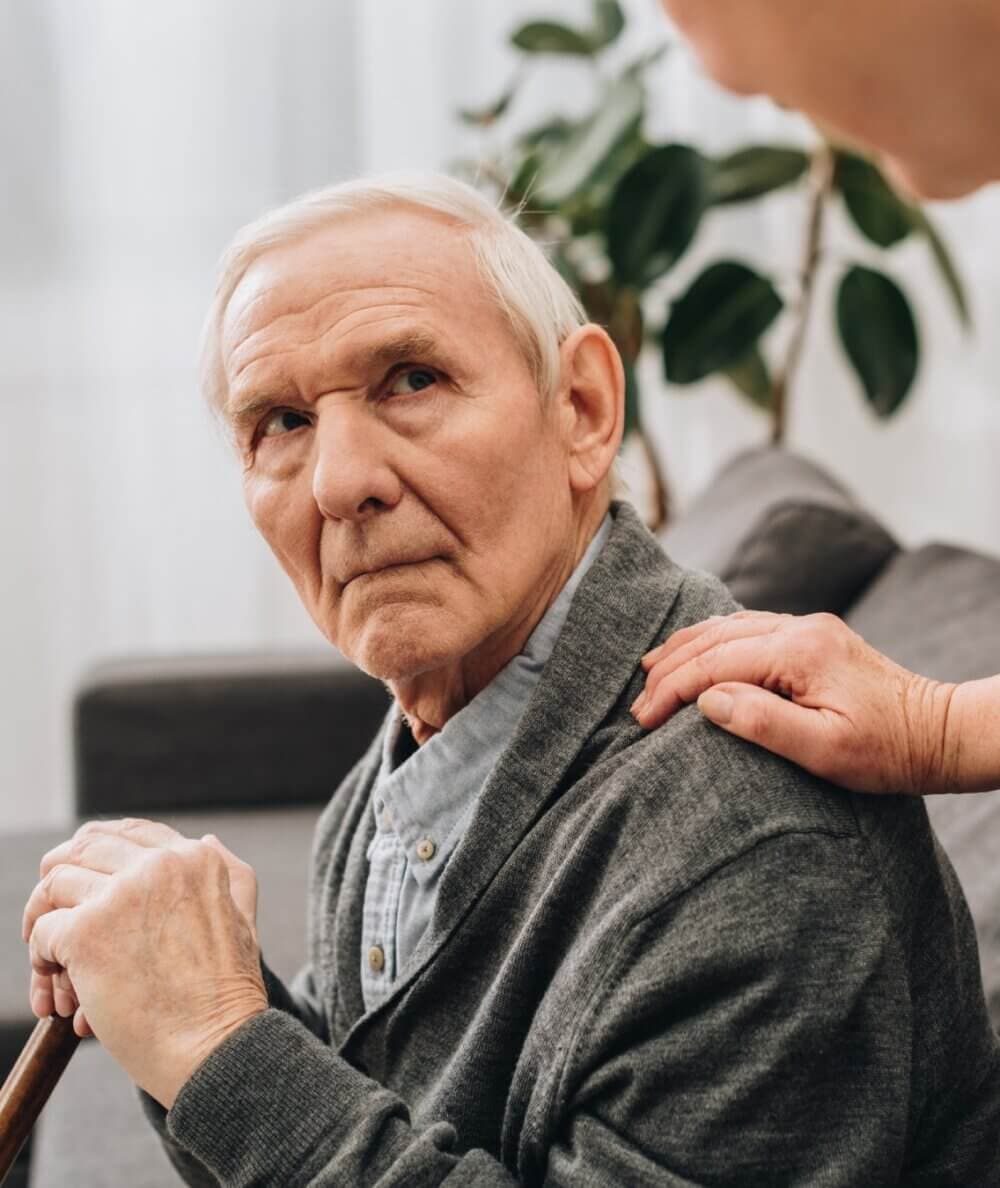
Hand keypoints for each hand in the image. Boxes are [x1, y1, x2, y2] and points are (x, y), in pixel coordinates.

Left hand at [23, 819, 266, 1107]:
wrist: (218, 1046)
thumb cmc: (229, 994)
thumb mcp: (242, 915)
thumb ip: (227, 871)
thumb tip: (206, 838)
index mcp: (195, 858)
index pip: (129, 831)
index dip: (95, 852)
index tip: (80, 882)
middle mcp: (158, 864)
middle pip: (83, 849)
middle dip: (60, 883)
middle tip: (51, 919)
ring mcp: (121, 895)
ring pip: (54, 886)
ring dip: (45, 924)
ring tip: (56, 968)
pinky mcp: (88, 932)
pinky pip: (42, 932)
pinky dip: (41, 963)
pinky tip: (60, 993)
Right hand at [633, 611, 957, 794]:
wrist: (941, 732)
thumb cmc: (888, 751)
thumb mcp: (826, 750)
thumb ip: (763, 722)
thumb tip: (707, 700)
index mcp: (799, 652)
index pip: (715, 664)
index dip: (672, 690)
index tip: (644, 720)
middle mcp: (800, 629)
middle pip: (714, 638)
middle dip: (670, 669)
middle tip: (638, 704)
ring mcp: (807, 628)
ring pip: (727, 626)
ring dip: (686, 649)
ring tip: (651, 671)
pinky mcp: (813, 637)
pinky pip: (747, 629)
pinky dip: (712, 641)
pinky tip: (697, 654)